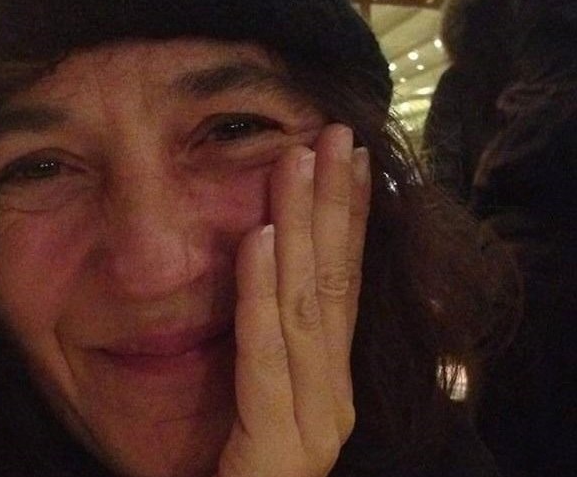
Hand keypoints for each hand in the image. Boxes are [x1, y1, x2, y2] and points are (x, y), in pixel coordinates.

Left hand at [218, 124, 370, 476]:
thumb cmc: (225, 470)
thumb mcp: (249, 394)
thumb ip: (264, 343)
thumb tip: (264, 263)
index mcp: (328, 381)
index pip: (343, 284)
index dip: (351, 218)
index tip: (351, 157)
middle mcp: (332, 398)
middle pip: (335, 283)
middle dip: (334, 204)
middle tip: (333, 133)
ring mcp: (314, 426)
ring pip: (307, 307)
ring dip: (303, 227)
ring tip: (298, 161)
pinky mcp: (278, 450)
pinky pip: (266, 357)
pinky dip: (262, 295)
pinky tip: (261, 240)